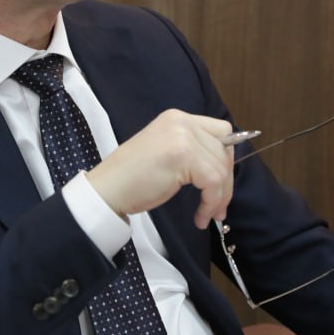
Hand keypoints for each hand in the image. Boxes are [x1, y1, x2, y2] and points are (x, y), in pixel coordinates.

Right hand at [86, 110, 233, 229]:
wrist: (108, 189)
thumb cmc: (132, 179)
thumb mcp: (166, 153)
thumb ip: (191, 151)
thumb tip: (224, 168)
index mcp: (177, 118)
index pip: (221, 131)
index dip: (224, 159)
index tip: (220, 184)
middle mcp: (182, 122)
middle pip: (224, 150)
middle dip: (226, 182)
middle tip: (217, 207)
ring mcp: (182, 136)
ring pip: (221, 168)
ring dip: (219, 197)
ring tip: (207, 214)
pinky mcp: (183, 155)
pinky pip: (214, 181)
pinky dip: (211, 202)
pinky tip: (200, 216)